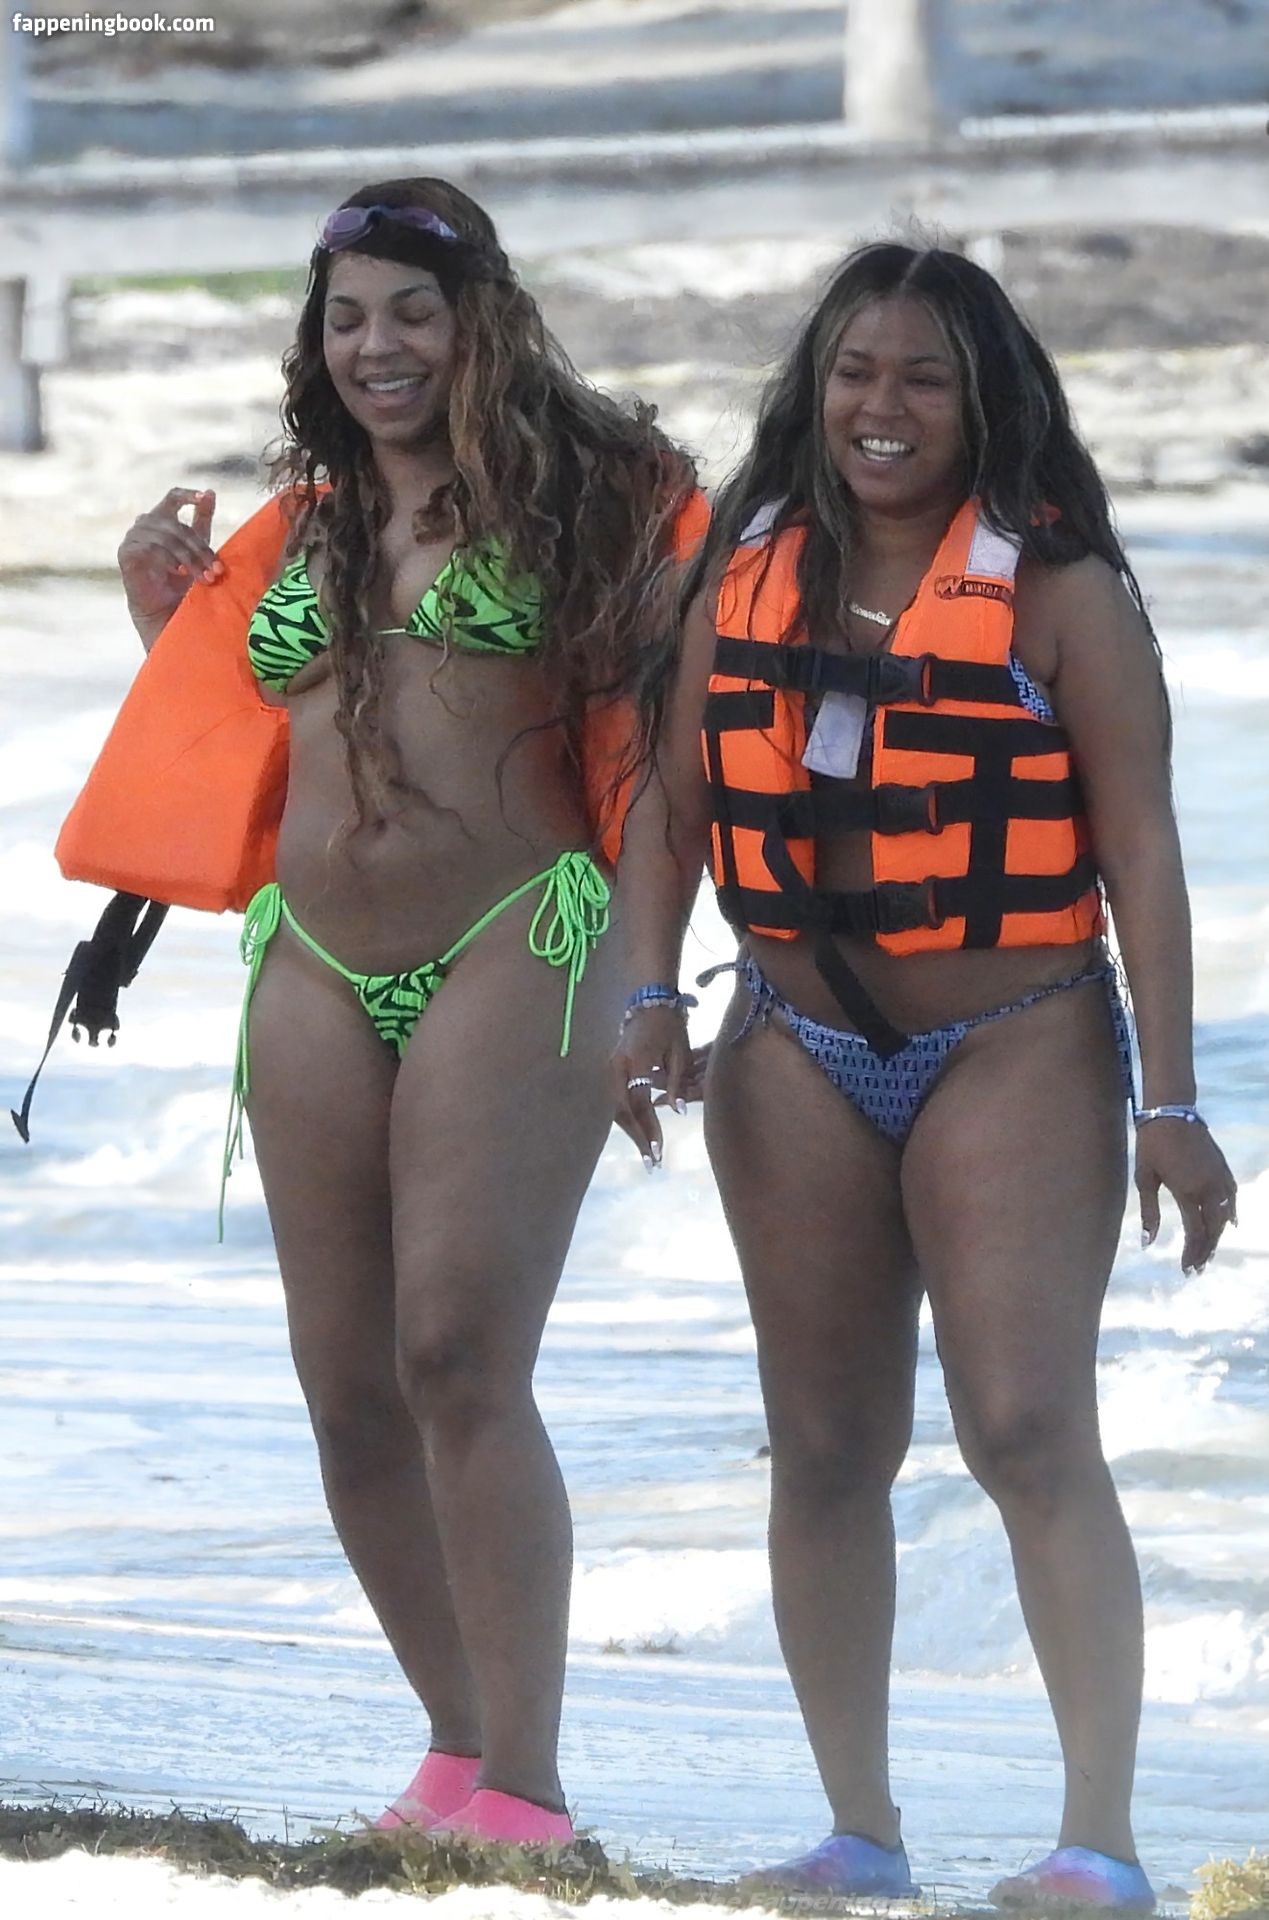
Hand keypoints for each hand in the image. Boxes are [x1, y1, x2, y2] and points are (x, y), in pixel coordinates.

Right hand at [117, 487, 222, 628]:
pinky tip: (180, 573)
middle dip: (200, 548)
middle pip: (176, 525)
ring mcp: (133, 537)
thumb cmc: (182, 579)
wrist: (164, 610)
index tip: (204, 497)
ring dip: (189, 558)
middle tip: (217, 570)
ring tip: (205, 578)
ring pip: (166, 538)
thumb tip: (211, 491)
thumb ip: (201, 520)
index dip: (188, 495)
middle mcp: (145, 523)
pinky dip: (169, 561)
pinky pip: (150, 549)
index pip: (173, 497)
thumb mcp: (197, 547)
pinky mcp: (126, 553)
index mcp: (163, 518)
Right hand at [612, 1004, 699, 1169]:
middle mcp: (616, 1068)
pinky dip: (629, 1118)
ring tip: (647, 1152)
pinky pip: (618, 1099)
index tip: (659, 1151)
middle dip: (638, 1138)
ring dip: (632, 1131)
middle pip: (622, 1111)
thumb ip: (676, 1083)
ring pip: (617, 1108)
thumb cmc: (669, 1024)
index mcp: (634, 1063)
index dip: (649, 1129)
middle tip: (652, 1163)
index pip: (640, 1104)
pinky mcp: (613, 1069)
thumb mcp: (679, 1052)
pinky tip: (641, 1132)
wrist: (650, 1000)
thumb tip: (676, 1112)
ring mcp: (611, 1068)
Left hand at [1135, 1119, 1237, 1272]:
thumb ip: (1150, 1213)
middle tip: (1196, 1269)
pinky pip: (1232, 1197)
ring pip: (1225, 1216)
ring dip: (1217, 1236)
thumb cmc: (1152, 1145)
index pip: (1195, 1233)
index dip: (1191, 1254)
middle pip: (1213, 1229)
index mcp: (1188, 1192)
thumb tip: (1147, 1244)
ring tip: (1208, 1253)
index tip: (1185, 1270)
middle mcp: (1209, 1188)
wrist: (1171, 1112)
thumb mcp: (1144, 1179)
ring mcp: (1220, 1178)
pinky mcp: (1223, 1169)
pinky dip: (1231, 1214)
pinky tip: (1230, 1224)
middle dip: (1205, 1251)